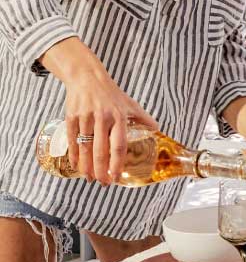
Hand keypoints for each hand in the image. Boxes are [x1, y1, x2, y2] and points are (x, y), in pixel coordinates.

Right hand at [64, 70, 157, 185]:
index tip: (116, 177)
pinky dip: (74, 155)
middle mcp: (103, 118)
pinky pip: (72, 140)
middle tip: (103, 183)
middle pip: (101, 150)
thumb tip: (157, 130)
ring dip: (86, 166)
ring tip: (89, 178)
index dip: (117, 163)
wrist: (88, 78)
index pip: (119, 145)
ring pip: (85, 147)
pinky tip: (76, 165)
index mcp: (119, 117)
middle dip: (101, 170)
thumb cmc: (111, 94)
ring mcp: (86, 118)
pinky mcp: (71, 117)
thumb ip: (143, 118)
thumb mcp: (130, 104)